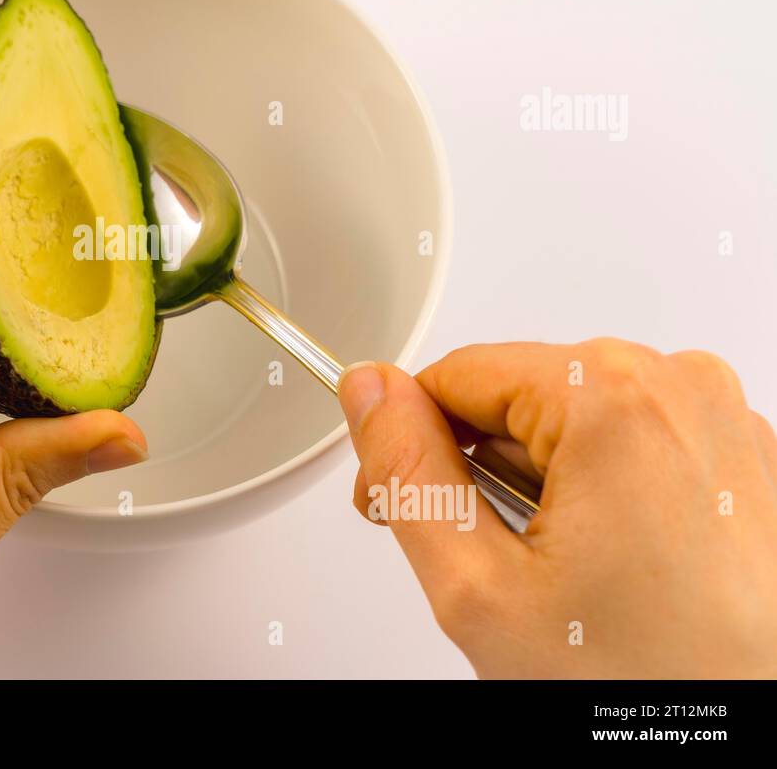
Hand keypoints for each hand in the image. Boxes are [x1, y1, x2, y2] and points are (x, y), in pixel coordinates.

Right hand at [339, 339, 776, 677]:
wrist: (757, 734)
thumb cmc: (648, 684)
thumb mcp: (480, 586)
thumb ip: (409, 473)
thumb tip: (370, 391)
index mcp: (613, 396)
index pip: (453, 374)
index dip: (407, 443)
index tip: (398, 508)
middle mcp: (681, 388)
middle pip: (515, 397)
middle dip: (478, 472)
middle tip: (488, 569)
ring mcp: (723, 424)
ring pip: (573, 424)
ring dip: (542, 490)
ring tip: (564, 580)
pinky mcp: (745, 462)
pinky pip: (636, 446)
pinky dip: (604, 497)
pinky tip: (615, 571)